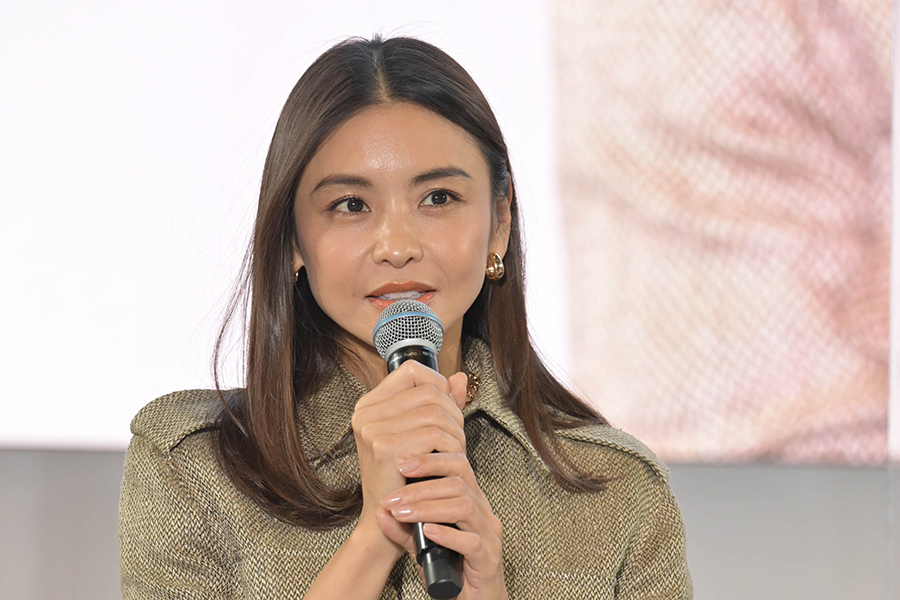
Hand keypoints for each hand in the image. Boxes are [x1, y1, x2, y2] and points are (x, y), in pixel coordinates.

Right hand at [350, 361, 469, 559]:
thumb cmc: (406, 479)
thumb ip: (441, 403)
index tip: (448, 408)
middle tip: (455, 439)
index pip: (412, 371)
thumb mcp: (423, 434)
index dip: (438, 384)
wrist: (390, 522)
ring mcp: (372, 429)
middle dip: (453, 413)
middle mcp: (365, 413)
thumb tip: (461, 377)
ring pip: (435, 412)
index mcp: (370, 405)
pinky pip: (434, 435)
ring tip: (453, 452)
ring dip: (455, 433)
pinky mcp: (384, 448)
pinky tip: (448, 462)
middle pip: (428, 390)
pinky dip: (451, 448)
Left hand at [374, 420, 506, 598]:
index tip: (402, 466)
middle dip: (421, 486)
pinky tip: (428, 532)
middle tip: (393, 496)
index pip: (457, 466)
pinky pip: (471, 542)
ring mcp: (489, 537)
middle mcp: (484, 515)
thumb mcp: (422, 546)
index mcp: (473, 503)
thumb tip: (381, 512)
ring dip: (428, 507)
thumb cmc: (453, 570)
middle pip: (458, 483)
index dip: (430, 461)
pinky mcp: (488, 560)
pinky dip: (448, 534)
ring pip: (464, 507)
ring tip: (403, 513)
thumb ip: (404, 530)